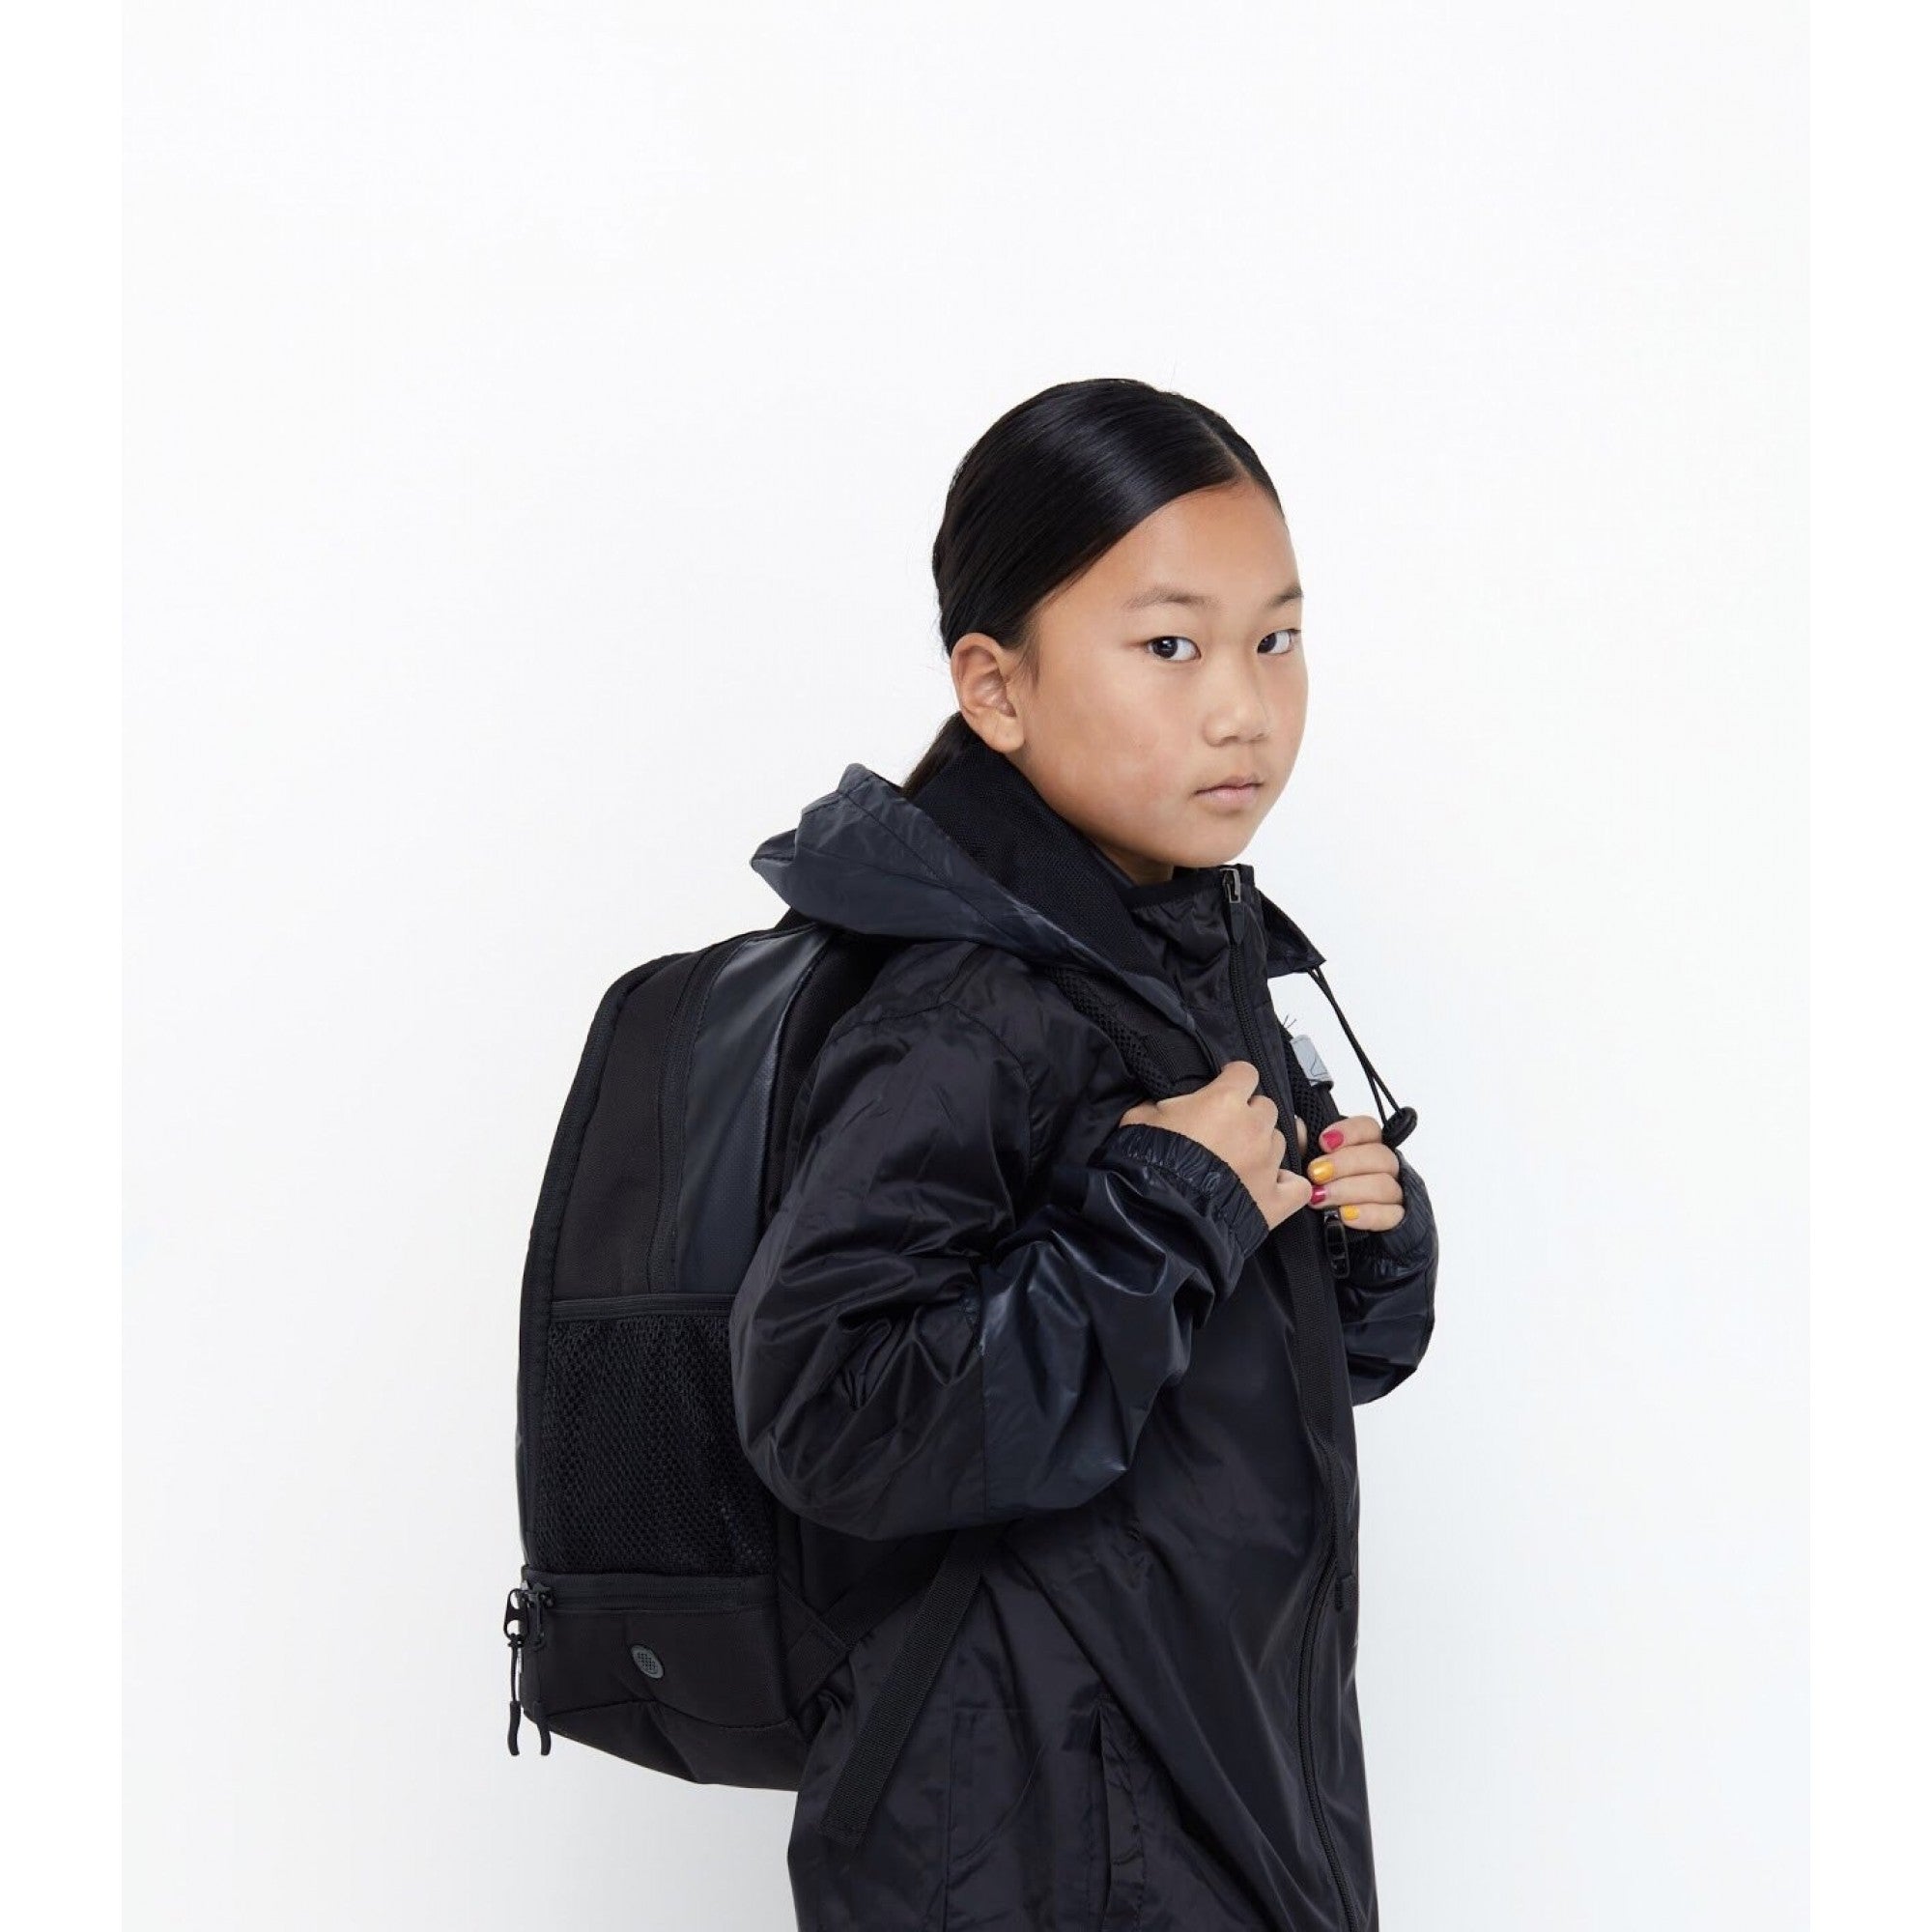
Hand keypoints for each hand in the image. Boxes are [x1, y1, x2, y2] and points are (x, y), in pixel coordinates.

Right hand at [1119, 1060, 1312, 1231]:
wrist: (1159, 1213)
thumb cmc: (1149, 1164)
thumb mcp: (1140, 1118)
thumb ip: (1160, 1103)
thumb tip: (1163, 1103)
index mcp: (1225, 1100)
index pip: (1245, 1072)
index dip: (1234, 1077)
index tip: (1225, 1084)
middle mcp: (1253, 1127)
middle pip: (1265, 1107)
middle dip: (1249, 1114)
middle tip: (1226, 1128)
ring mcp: (1268, 1163)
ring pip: (1279, 1141)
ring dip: (1262, 1146)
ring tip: (1239, 1160)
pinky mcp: (1275, 1199)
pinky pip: (1297, 1186)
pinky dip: (1287, 1184)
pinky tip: (1272, 1184)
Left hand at [1302, 1114, 1406, 1233]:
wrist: (1331, 1227)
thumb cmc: (1321, 1187)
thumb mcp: (1309, 1163)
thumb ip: (1306, 1145)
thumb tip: (1298, 1129)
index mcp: (1368, 1145)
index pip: (1369, 1128)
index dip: (1349, 1132)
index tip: (1323, 1142)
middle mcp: (1385, 1166)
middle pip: (1379, 1156)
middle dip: (1344, 1164)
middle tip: (1315, 1173)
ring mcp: (1394, 1192)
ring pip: (1384, 1185)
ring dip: (1348, 1190)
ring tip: (1320, 1197)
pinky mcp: (1397, 1219)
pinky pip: (1391, 1215)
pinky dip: (1367, 1214)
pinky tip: (1344, 1215)